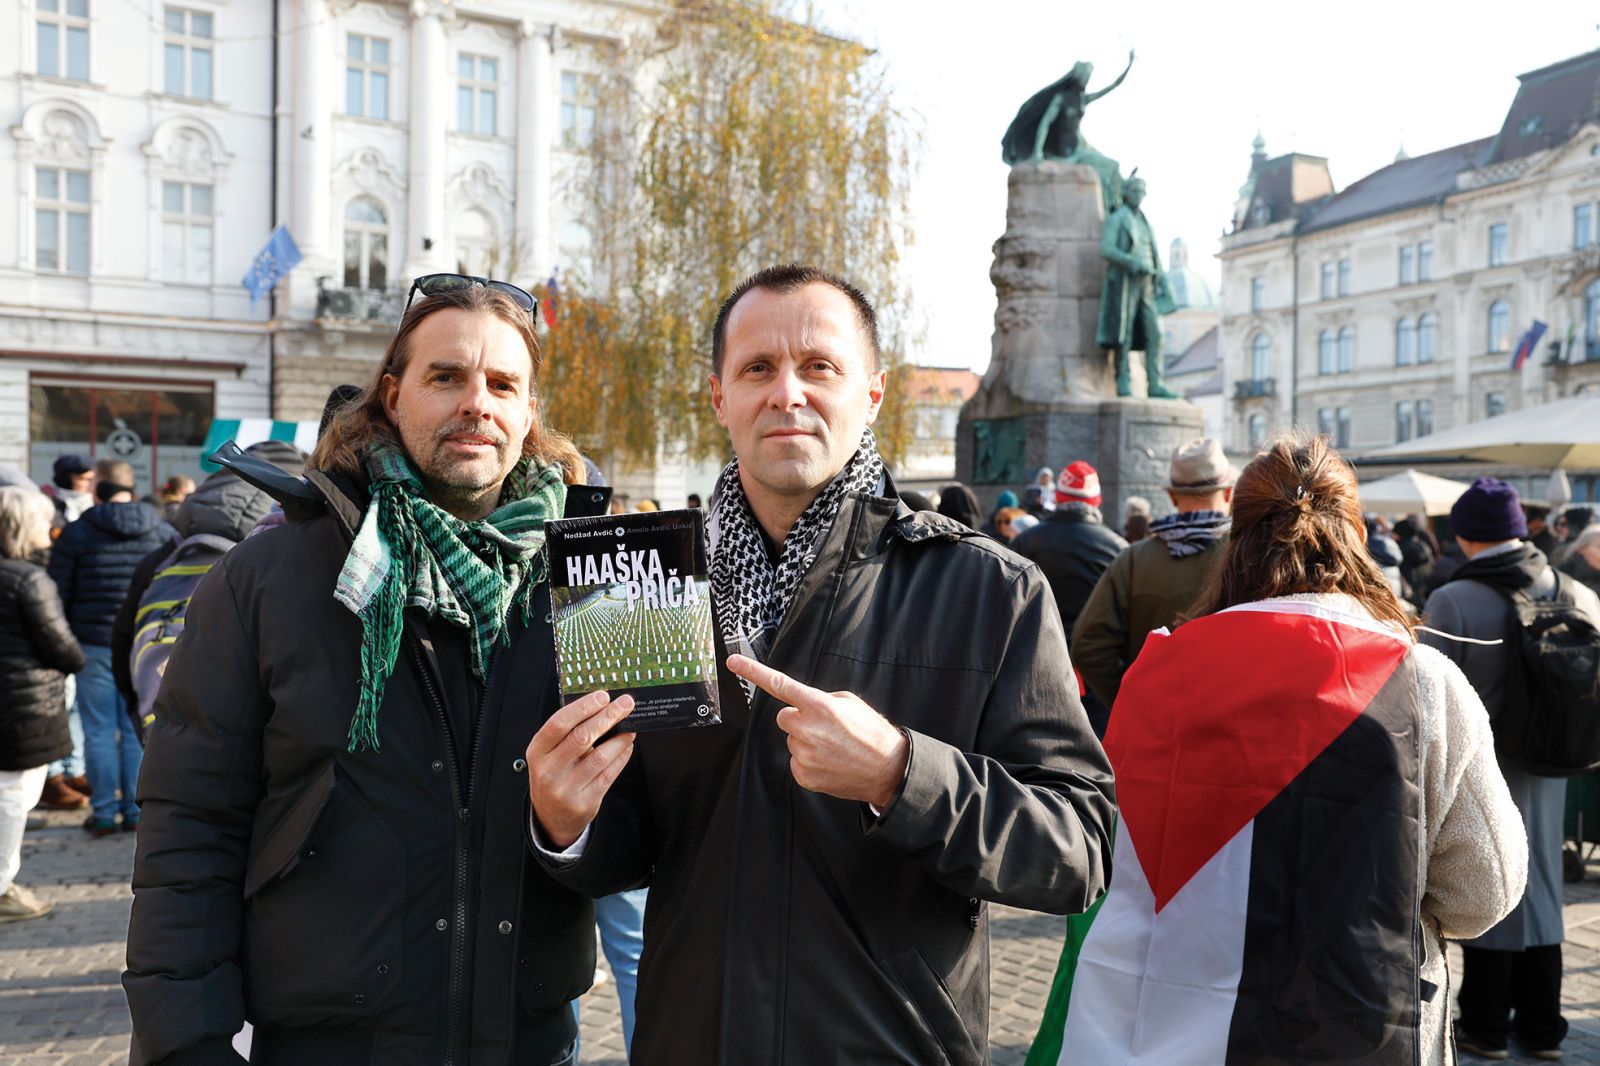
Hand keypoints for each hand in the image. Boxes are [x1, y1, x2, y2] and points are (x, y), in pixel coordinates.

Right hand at [526, 691, 636, 848]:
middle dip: (607, 717)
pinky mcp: (585, 802)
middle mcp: (549, 770)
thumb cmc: (553, 776)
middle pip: (581, 737)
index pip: (559, 723)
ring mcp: (566, 788)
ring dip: (619, 738)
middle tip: (625, 704)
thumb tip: (601, 708)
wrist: (552, 818)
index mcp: (537, 752)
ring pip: (599, 756)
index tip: (603, 696)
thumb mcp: (548, 754)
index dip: (583, 707)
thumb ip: (568, 734)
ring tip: (630, 727)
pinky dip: (621, 757)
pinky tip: (626, 746)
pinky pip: (609, 774)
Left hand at [727, 655, 909, 809]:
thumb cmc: (872, 733)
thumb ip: (822, 699)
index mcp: (819, 705)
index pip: (779, 684)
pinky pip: (796, 762)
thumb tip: (803, 706)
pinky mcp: (804, 775)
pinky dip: (809, 762)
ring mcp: (804, 754)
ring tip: (834, 747)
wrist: (888, 769)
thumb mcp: (851, 703)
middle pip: (785, 717)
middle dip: (799, 720)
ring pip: (792, 741)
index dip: (753, 672)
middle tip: (825, 728)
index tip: (732, 662)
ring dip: (807, 742)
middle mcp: (808, 729)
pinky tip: (829, 762)